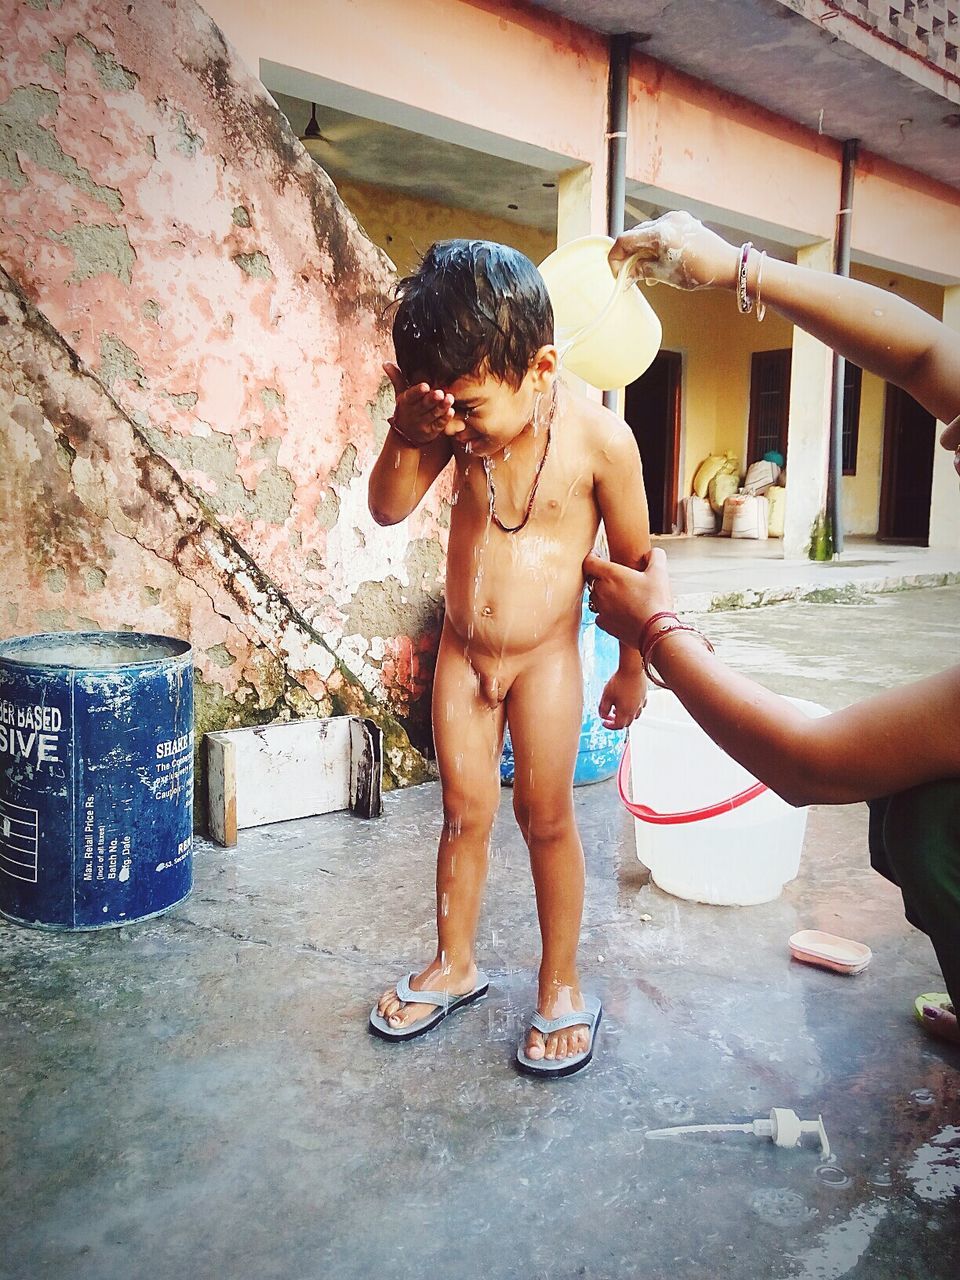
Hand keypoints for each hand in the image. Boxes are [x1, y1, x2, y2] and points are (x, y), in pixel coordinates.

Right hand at [383, 362, 458, 445]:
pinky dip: (445, 418)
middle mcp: (414, 412)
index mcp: (406, 402)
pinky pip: (439, 424)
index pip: (411, 396)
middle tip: (440, 393)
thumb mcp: (400, 394)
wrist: (405, 435)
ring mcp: (423, 423)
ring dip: (442, 407)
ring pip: (434, 414)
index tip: (425, 386)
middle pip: (424, 405)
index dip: (418, 392)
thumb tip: (386, 363)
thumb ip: (396, 378)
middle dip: (432, 399)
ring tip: (450, 399)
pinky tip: (451, 411)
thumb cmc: (406, 409)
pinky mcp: (432, 431)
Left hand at [583, 548, 673, 647]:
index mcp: (611, 575)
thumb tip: (651, 553)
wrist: (654, 631)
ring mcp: (600, 608)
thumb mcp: (660, 572)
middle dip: (602, 577)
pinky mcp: (603, 624)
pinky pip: (600, 614)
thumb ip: (655, 556)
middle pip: (593, 579)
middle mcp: (601, 590)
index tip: (598, 556)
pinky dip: (608, 612)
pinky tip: (622, 612)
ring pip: (596, 597)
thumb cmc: (656, 600)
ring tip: (623, 596)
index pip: (589, 562)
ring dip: (605, 595)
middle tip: (619, 579)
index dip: (592, 557)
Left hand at [598, 667, 646, 730]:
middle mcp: (635, 710)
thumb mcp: (606, 696)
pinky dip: (633, 708)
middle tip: (610, 716)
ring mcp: (641, 704)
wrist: (632, 669)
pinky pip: (639, 707)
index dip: (609, 726)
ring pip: (634, 716)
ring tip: (618, 708)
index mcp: (625, 712)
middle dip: (617, 722)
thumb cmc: (619, 681)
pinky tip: (628, 701)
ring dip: (625, 716)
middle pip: (626, 723)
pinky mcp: (644, 696)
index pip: (617, 726)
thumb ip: (603, 709)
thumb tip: (603, 716)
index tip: (604, 722)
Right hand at [608, 210, 739, 292]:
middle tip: (631, 274)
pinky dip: (655, 244)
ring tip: (648, 270)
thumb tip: (626, 273)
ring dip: (642, 250)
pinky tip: (660, 259)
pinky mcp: (683, 220)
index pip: (624, 240)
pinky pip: (661, 230)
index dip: (615, 257)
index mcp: (660, 233)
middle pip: (635, 235)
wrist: (728, 265)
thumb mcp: (665, 275)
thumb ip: (641, 270)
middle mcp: (666, 220)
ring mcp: (676, 218)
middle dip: (630, 255)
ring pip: (647, 233)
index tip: (617, 272)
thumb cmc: (700, 271)